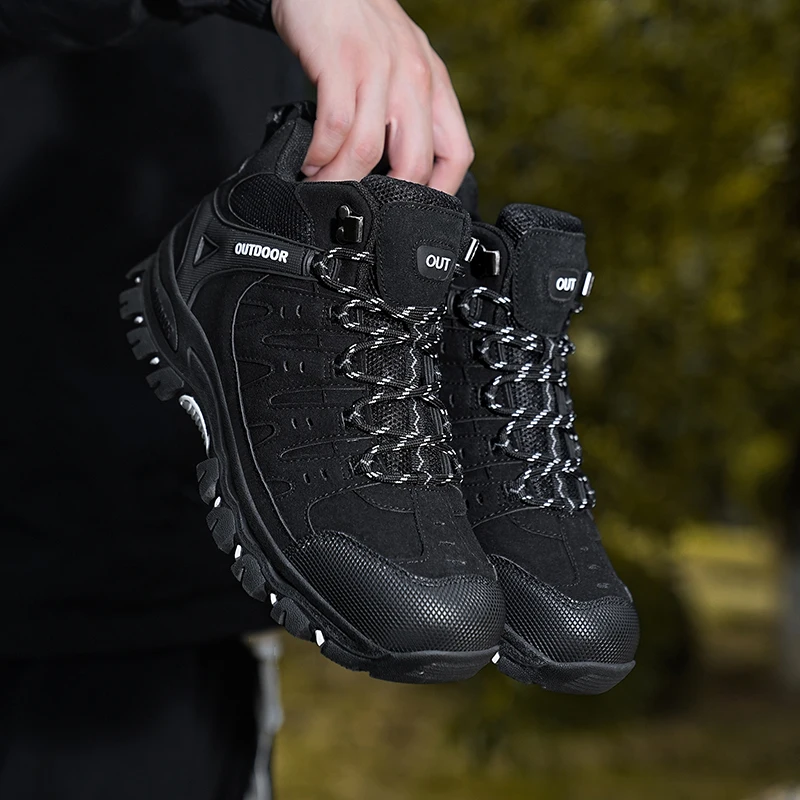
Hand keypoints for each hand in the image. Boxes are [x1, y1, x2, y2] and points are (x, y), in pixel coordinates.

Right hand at [271, 0, 473, 193]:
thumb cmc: (359, 27)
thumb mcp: (401, 67)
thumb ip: (405, 113)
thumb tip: (398, 170)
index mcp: (433, 86)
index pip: (457, 154)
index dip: (441, 193)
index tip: (414, 214)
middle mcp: (413, 79)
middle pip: (415, 162)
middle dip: (386, 198)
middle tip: (361, 209)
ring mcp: (378, 69)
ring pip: (369, 149)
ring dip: (342, 180)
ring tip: (322, 187)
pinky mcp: (340, 61)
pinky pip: (335, 126)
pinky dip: (319, 154)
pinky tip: (309, 160)